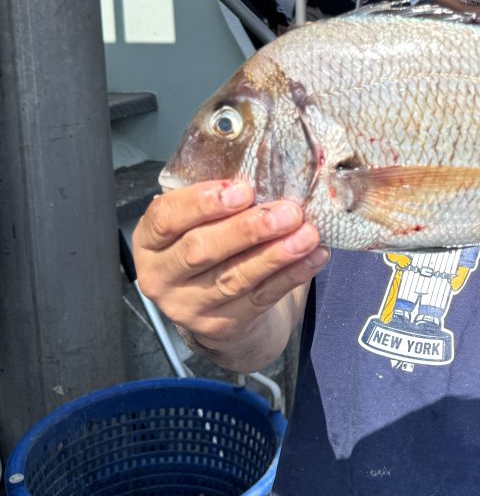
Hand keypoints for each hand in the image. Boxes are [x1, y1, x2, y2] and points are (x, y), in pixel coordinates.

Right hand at [132, 181, 327, 354]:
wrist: (211, 305)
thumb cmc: (207, 242)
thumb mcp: (196, 220)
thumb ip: (215, 198)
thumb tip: (264, 170)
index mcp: (149, 241)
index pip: (166, 219)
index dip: (202, 203)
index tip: (242, 189)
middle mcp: (161, 276)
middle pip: (201, 251)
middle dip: (247, 229)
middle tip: (287, 212)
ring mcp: (190, 306)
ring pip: (234, 278)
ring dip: (276, 254)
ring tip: (308, 234)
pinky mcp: (223, 325)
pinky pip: (261, 298)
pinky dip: (291, 276)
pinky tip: (314, 257)